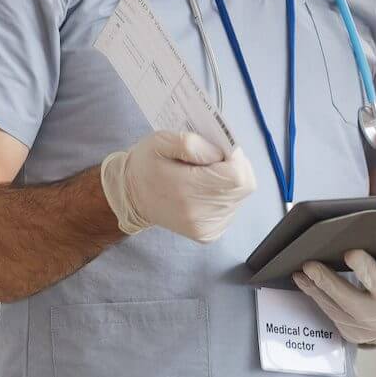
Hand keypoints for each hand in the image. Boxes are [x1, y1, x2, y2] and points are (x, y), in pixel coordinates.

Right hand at [100, 132, 255, 242]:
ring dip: (228, 182)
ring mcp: (205, 228)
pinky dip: (223, 196)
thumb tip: (219, 153)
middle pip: (243, 186)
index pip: (236, 176)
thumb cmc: (146, 166)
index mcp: (186, 190)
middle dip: (233, 167)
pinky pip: (231, 209)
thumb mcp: (160, 141)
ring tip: (204, 176)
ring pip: (239, 197)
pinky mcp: (209, 234)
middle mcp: (199, 214)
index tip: (218, 150)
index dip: (235, 158)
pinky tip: (204, 191)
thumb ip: (191, 142)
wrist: (132, 197)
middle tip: (212, 160)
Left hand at [292, 244, 375, 346]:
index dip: (365, 268)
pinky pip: (330, 316)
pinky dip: (317, 299)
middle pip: (348, 297)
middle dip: (327, 281)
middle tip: (309, 265)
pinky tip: (305, 285)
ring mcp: (362, 328)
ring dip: (315, 290)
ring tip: (300, 274)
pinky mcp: (350, 334)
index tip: (350, 254)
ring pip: (334, 308)